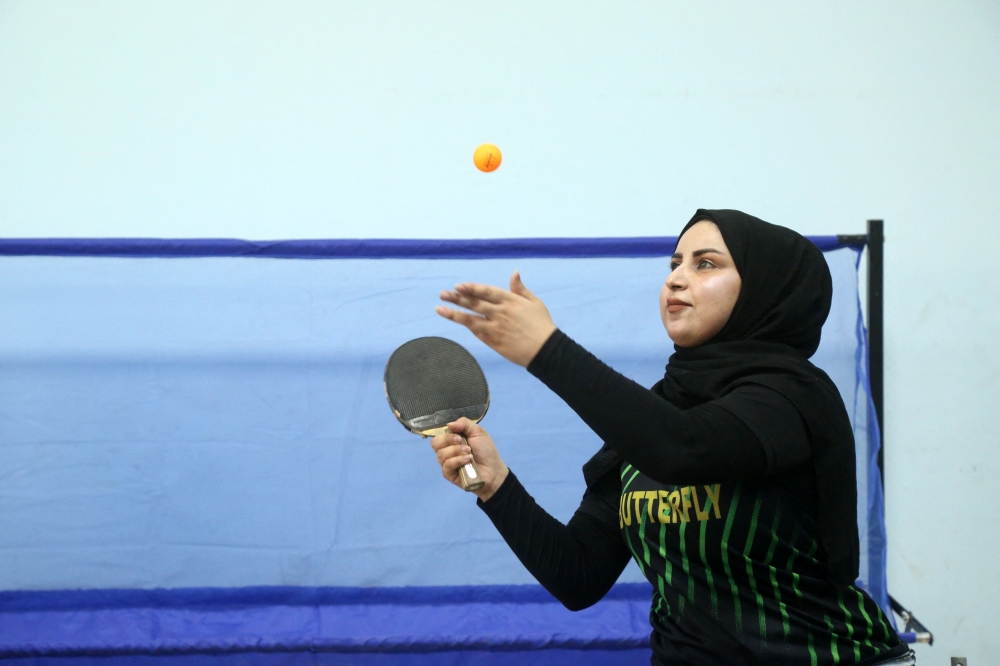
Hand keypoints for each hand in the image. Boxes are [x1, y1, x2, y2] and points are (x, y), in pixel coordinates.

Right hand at [430, 417, 508, 501]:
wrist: (494, 469)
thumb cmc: (486, 450)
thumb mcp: (478, 432)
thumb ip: (464, 424)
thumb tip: (448, 424)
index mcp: (452, 441)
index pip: (439, 436)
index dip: (447, 435)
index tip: (459, 437)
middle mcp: (447, 451)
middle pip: (435, 444)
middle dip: (449, 441)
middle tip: (462, 442)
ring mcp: (447, 464)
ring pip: (441, 455)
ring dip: (456, 451)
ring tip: (469, 453)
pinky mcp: (449, 474)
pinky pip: (446, 466)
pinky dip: (457, 461)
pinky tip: (467, 460)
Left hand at [435, 271, 556, 366]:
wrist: (545, 350)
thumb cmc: (542, 325)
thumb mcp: (534, 302)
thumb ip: (520, 288)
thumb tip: (514, 272)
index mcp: (511, 301)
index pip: (487, 292)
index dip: (472, 288)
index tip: (458, 285)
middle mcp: (501, 313)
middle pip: (475, 304)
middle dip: (457, 298)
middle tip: (442, 294)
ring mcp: (496, 328)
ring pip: (471, 319)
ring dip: (454, 314)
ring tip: (439, 309)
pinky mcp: (494, 341)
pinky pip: (477, 332)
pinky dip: (466, 326)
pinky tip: (455, 320)